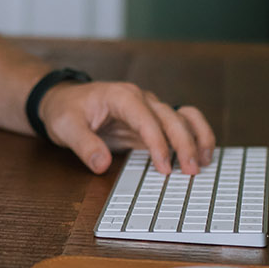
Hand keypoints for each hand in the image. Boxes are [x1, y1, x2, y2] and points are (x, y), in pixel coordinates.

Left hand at [38, 81, 214, 175]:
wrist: (63, 100)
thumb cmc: (65, 110)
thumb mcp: (66, 127)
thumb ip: (84, 145)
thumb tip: (101, 164)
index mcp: (121, 96)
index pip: (146, 118)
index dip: (158, 143)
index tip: (165, 167)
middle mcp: (140, 99)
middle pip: (171, 117)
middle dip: (184, 143)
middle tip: (191, 171)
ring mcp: (149, 109)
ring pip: (182, 117)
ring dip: (197, 136)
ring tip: (204, 161)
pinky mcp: (152, 121)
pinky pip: (180, 123)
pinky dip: (195, 135)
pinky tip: (201, 153)